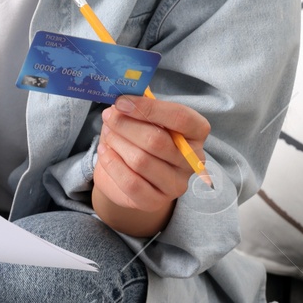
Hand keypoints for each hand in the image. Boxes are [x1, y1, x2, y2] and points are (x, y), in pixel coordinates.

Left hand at [93, 93, 209, 232]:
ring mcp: (176, 184)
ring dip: (117, 143)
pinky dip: (112, 164)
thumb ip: (139, 107)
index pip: (180, 118)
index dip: (149, 108)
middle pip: (156, 140)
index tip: (122, 101)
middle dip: (126, 125)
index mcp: (197, 132)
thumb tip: (120, 101)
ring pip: (141, 161)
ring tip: (108, 134)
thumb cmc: (142, 137)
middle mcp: (192, 161)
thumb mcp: (145, 117)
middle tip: (109, 116)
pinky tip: (105, 151)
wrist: (131, 173)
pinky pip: (131, 182)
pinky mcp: (156, 202)